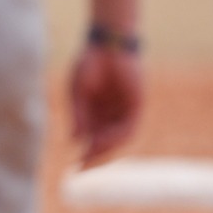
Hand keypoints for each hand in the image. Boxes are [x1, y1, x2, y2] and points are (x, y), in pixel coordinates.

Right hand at [70, 43, 141, 168]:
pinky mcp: (137, 105)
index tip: (75, 168)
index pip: (93, 139)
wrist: (108, 44)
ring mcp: (125, 111)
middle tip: (83, 168)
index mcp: (97, 112)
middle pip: (107, 143)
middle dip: (95, 157)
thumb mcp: (77, 93)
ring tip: (90, 154)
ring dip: (104, 149)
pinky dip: (116, 137)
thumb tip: (75, 140)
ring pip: (118, 138)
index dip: (86, 155)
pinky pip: (128, 127)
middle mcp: (113, 115)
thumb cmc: (89, 63)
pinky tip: (102, 141)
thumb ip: (78, 116)